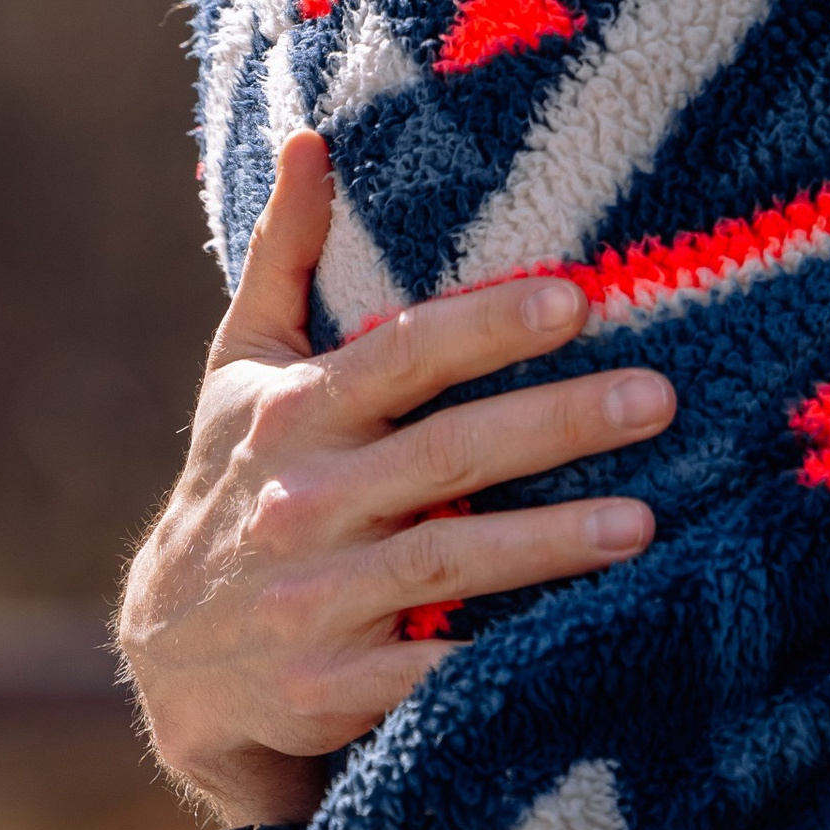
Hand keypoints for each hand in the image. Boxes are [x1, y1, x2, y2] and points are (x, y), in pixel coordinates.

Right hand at [117, 132, 674, 823]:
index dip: (487, 327)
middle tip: (657, 398)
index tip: (577, 298)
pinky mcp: (333, 690)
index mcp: (293, 416)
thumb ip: (285, 255)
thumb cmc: (237, 481)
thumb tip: (315, 139)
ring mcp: (315, 603)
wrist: (172, 657)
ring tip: (644, 522)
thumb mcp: (242, 369)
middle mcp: (302, 505)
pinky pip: (432, 671)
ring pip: (448, 565)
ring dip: (550, 543)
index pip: (402, 358)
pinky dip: (505, 657)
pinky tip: (586, 634)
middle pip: (446, 456)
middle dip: (556, 424)